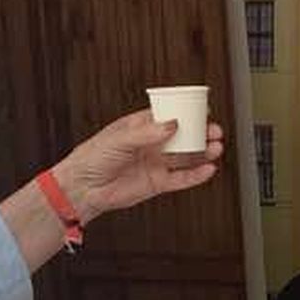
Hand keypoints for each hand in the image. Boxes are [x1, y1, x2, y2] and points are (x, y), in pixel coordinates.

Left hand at [54, 110, 224, 223]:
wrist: (83, 188)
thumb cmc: (92, 158)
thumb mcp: (119, 139)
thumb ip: (147, 132)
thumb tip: (172, 124)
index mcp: (140, 127)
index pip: (168, 116)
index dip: (186, 113)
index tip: (202, 111)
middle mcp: (150, 144)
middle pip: (182, 136)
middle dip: (199, 133)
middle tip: (214, 130)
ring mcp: (155, 163)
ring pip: (185, 157)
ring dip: (202, 153)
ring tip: (216, 148)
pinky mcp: (157, 183)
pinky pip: (181, 178)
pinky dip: (195, 175)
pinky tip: (207, 169)